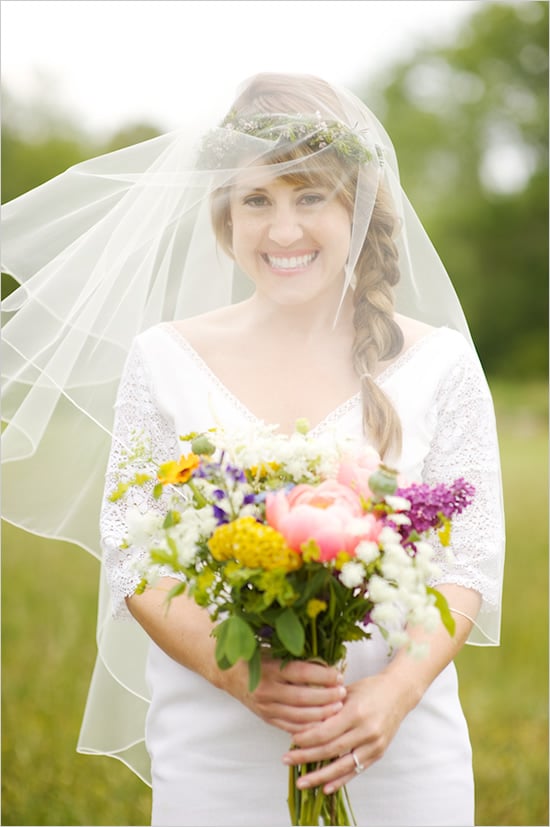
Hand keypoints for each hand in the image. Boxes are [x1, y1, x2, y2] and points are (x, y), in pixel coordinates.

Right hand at [223, 658, 346, 734]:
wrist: (229, 673)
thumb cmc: (254, 657)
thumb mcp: (273, 650)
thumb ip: (295, 657)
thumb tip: (326, 662)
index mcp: (270, 669)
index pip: (302, 673)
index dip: (323, 675)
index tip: (338, 675)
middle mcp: (267, 690)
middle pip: (304, 698)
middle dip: (327, 697)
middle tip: (342, 693)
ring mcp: (266, 707)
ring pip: (299, 716)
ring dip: (321, 714)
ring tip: (337, 708)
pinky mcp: (267, 718)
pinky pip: (291, 727)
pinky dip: (308, 727)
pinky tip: (322, 723)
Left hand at [282, 672, 411, 792]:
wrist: (399, 693)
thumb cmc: (371, 688)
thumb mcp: (347, 690)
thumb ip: (328, 707)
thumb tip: (303, 723)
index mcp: (356, 712)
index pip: (326, 731)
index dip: (307, 739)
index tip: (292, 741)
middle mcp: (366, 730)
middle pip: (331, 750)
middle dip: (306, 757)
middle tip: (287, 760)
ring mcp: (374, 744)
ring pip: (342, 765)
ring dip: (320, 776)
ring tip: (302, 782)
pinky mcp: (378, 753)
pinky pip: (356, 770)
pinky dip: (340, 780)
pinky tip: (325, 787)